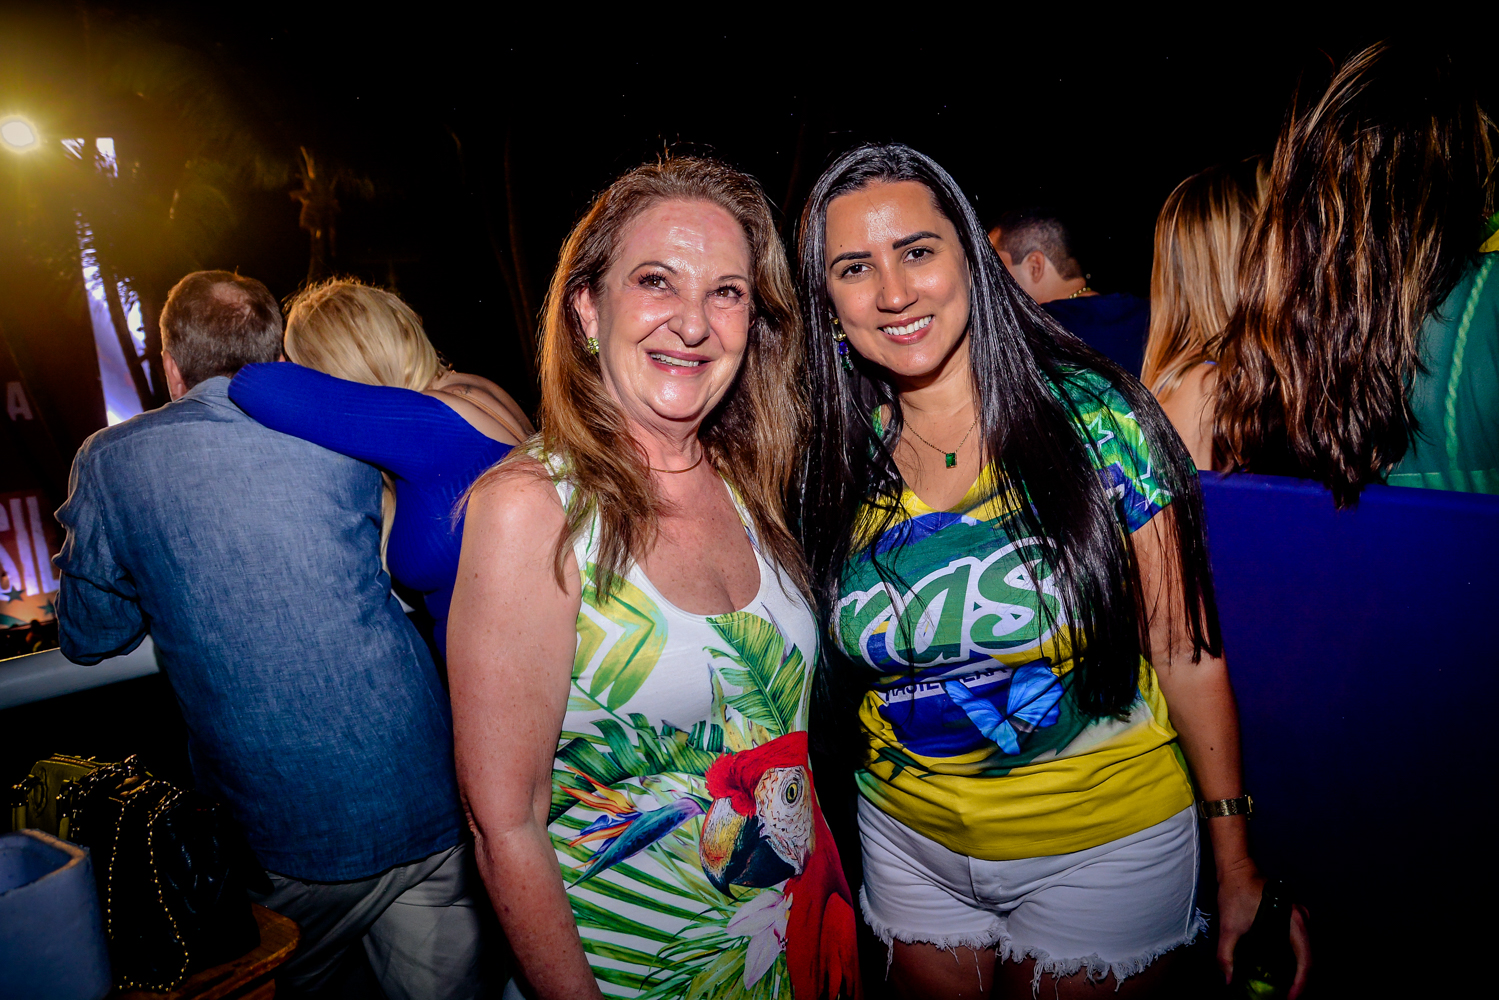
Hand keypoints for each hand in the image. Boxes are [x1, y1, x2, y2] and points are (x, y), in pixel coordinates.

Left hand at [1217, 863, 1311, 998]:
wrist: (1236, 868)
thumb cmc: (1235, 892)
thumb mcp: (1228, 926)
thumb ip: (1227, 955)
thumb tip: (1229, 980)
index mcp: (1294, 921)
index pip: (1306, 959)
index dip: (1301, 983)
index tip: (1291, 998)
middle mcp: (1303, 919)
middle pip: (1308, 957)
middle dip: (1299, 980)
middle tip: (1285, 997)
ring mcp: (1300, 917)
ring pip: (1304, 951)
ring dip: (1296, 970)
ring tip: (1283, 988)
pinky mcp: (1293, 917)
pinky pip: (1298, 942)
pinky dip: (1292, 958)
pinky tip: (1280, 969)